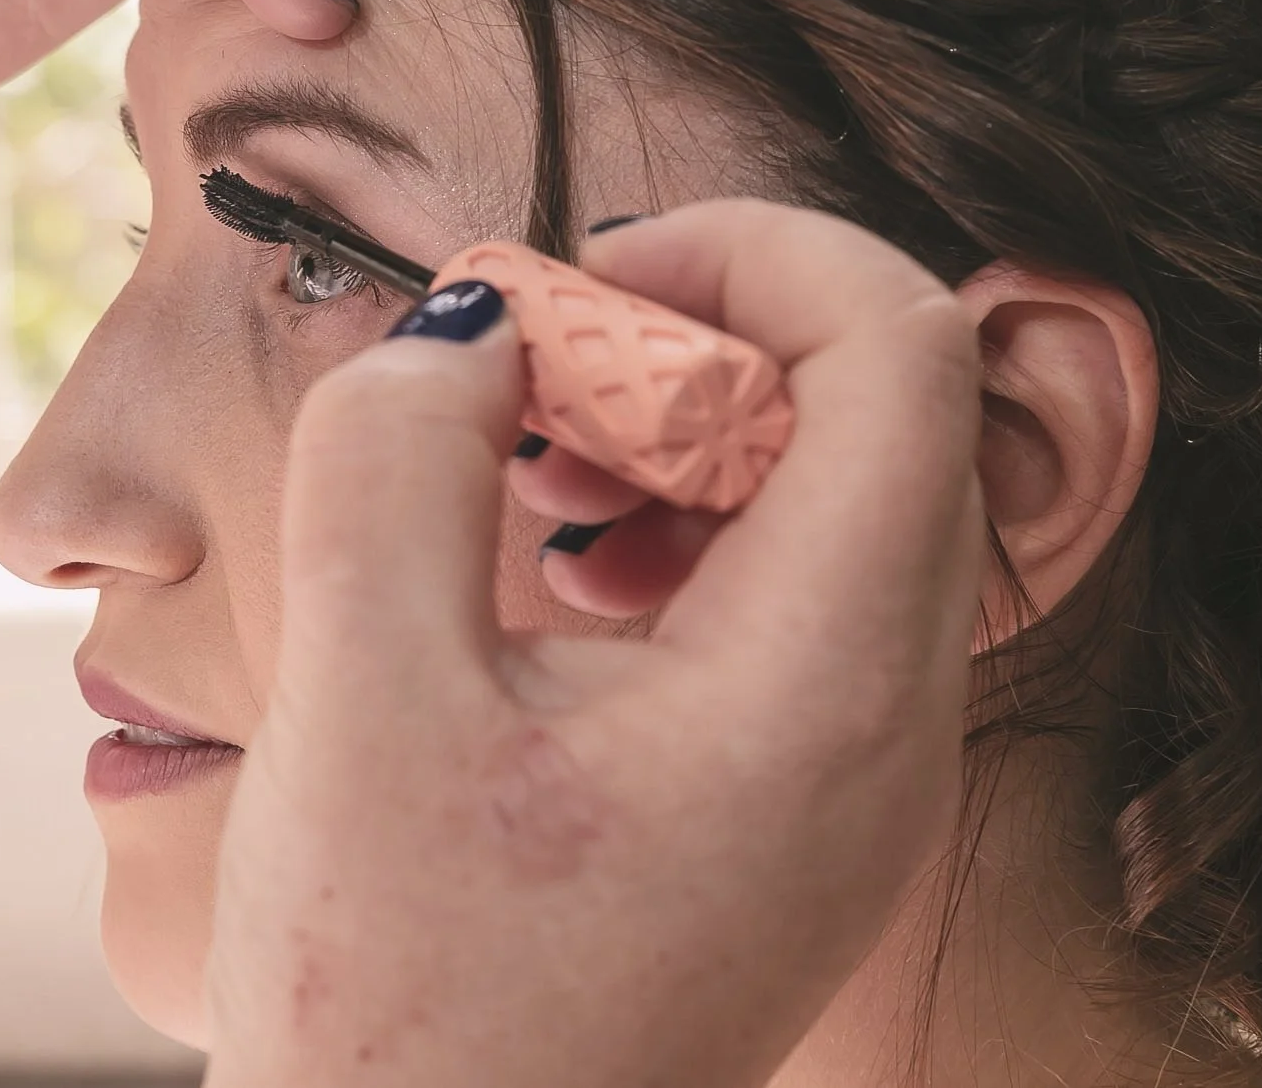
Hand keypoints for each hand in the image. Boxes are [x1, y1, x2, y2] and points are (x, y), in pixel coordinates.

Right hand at [202, 202, 985, 1087]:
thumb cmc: (404, 1011)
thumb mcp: (356, 701)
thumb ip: (397, 457)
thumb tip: (474, 320)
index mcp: (823, 688)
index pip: (904, 346)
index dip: (747, 250)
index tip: (573, 289)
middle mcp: (890, 722)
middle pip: (880, 406)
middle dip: (693, 340)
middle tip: (523, 388)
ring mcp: (862, 770)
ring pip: (841, 492)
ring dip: (686, 433)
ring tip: (527, 485)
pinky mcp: (803, 800)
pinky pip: (796, 590)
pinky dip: (684, 530)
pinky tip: (550, 581)